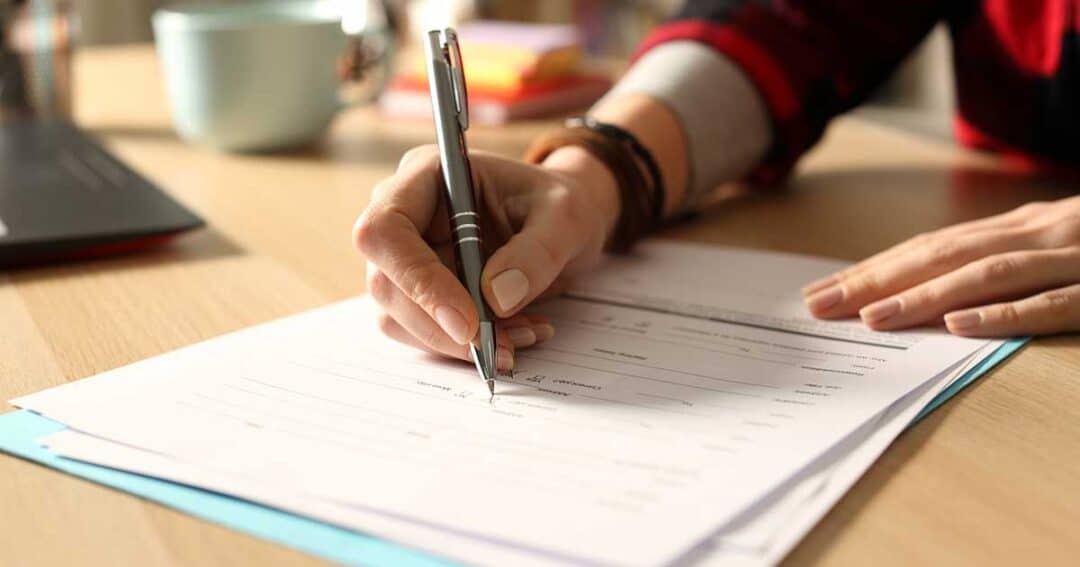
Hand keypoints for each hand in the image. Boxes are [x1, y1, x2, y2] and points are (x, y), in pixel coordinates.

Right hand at [354, 145, 618, 367]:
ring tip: (522, 336)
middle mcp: (404, 215)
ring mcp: (404, 257)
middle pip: (385, 283)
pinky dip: (465, 347)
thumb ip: (537, 252)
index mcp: (427, 176)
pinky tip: (513, 334)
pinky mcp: (417, 292)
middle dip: (443, 327)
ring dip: (457, 343)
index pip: (385, 229)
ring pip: (398, 318)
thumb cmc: (559, 206)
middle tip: (503, 348)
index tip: (467, 323)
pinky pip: (423, 333)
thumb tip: (496, 298)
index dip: (417, 280)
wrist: (562, 226)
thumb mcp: (566, 217)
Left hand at [802, 196, 1079, 336]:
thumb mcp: (1051, 243)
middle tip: (819, 308)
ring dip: (924, 297)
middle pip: (940, 257)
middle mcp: (1037, 234)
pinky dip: (1004, 314)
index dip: (872, 268)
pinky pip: (1052, 303)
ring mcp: (1074, 259)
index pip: (929, 248)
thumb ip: (999, 259)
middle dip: (875, 281)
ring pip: (985, 276)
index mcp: (1019, 227)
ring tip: (872, 318)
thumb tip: (932, 292)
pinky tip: (960, 325)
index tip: (820, 293)